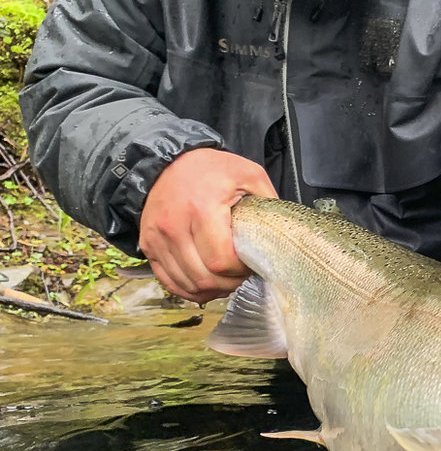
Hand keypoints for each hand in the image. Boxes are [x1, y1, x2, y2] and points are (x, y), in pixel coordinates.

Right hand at [139, 148, 276, 303]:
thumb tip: (282, 231)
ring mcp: (158, 237)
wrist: (168, 161)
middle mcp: (174, 225)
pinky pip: (168, 281)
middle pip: (203, 277)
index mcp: (202, 208)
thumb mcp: (249, 174)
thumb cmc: (212, 168)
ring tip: (226, 279)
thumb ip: (268, 202)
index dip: (239, 272)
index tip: (250, 264)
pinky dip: (188, 289)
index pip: (220, 261)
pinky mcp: (149, 244)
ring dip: (210, 289)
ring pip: (186, 283)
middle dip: (228, 283)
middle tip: (240, 274)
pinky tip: (205, 283)